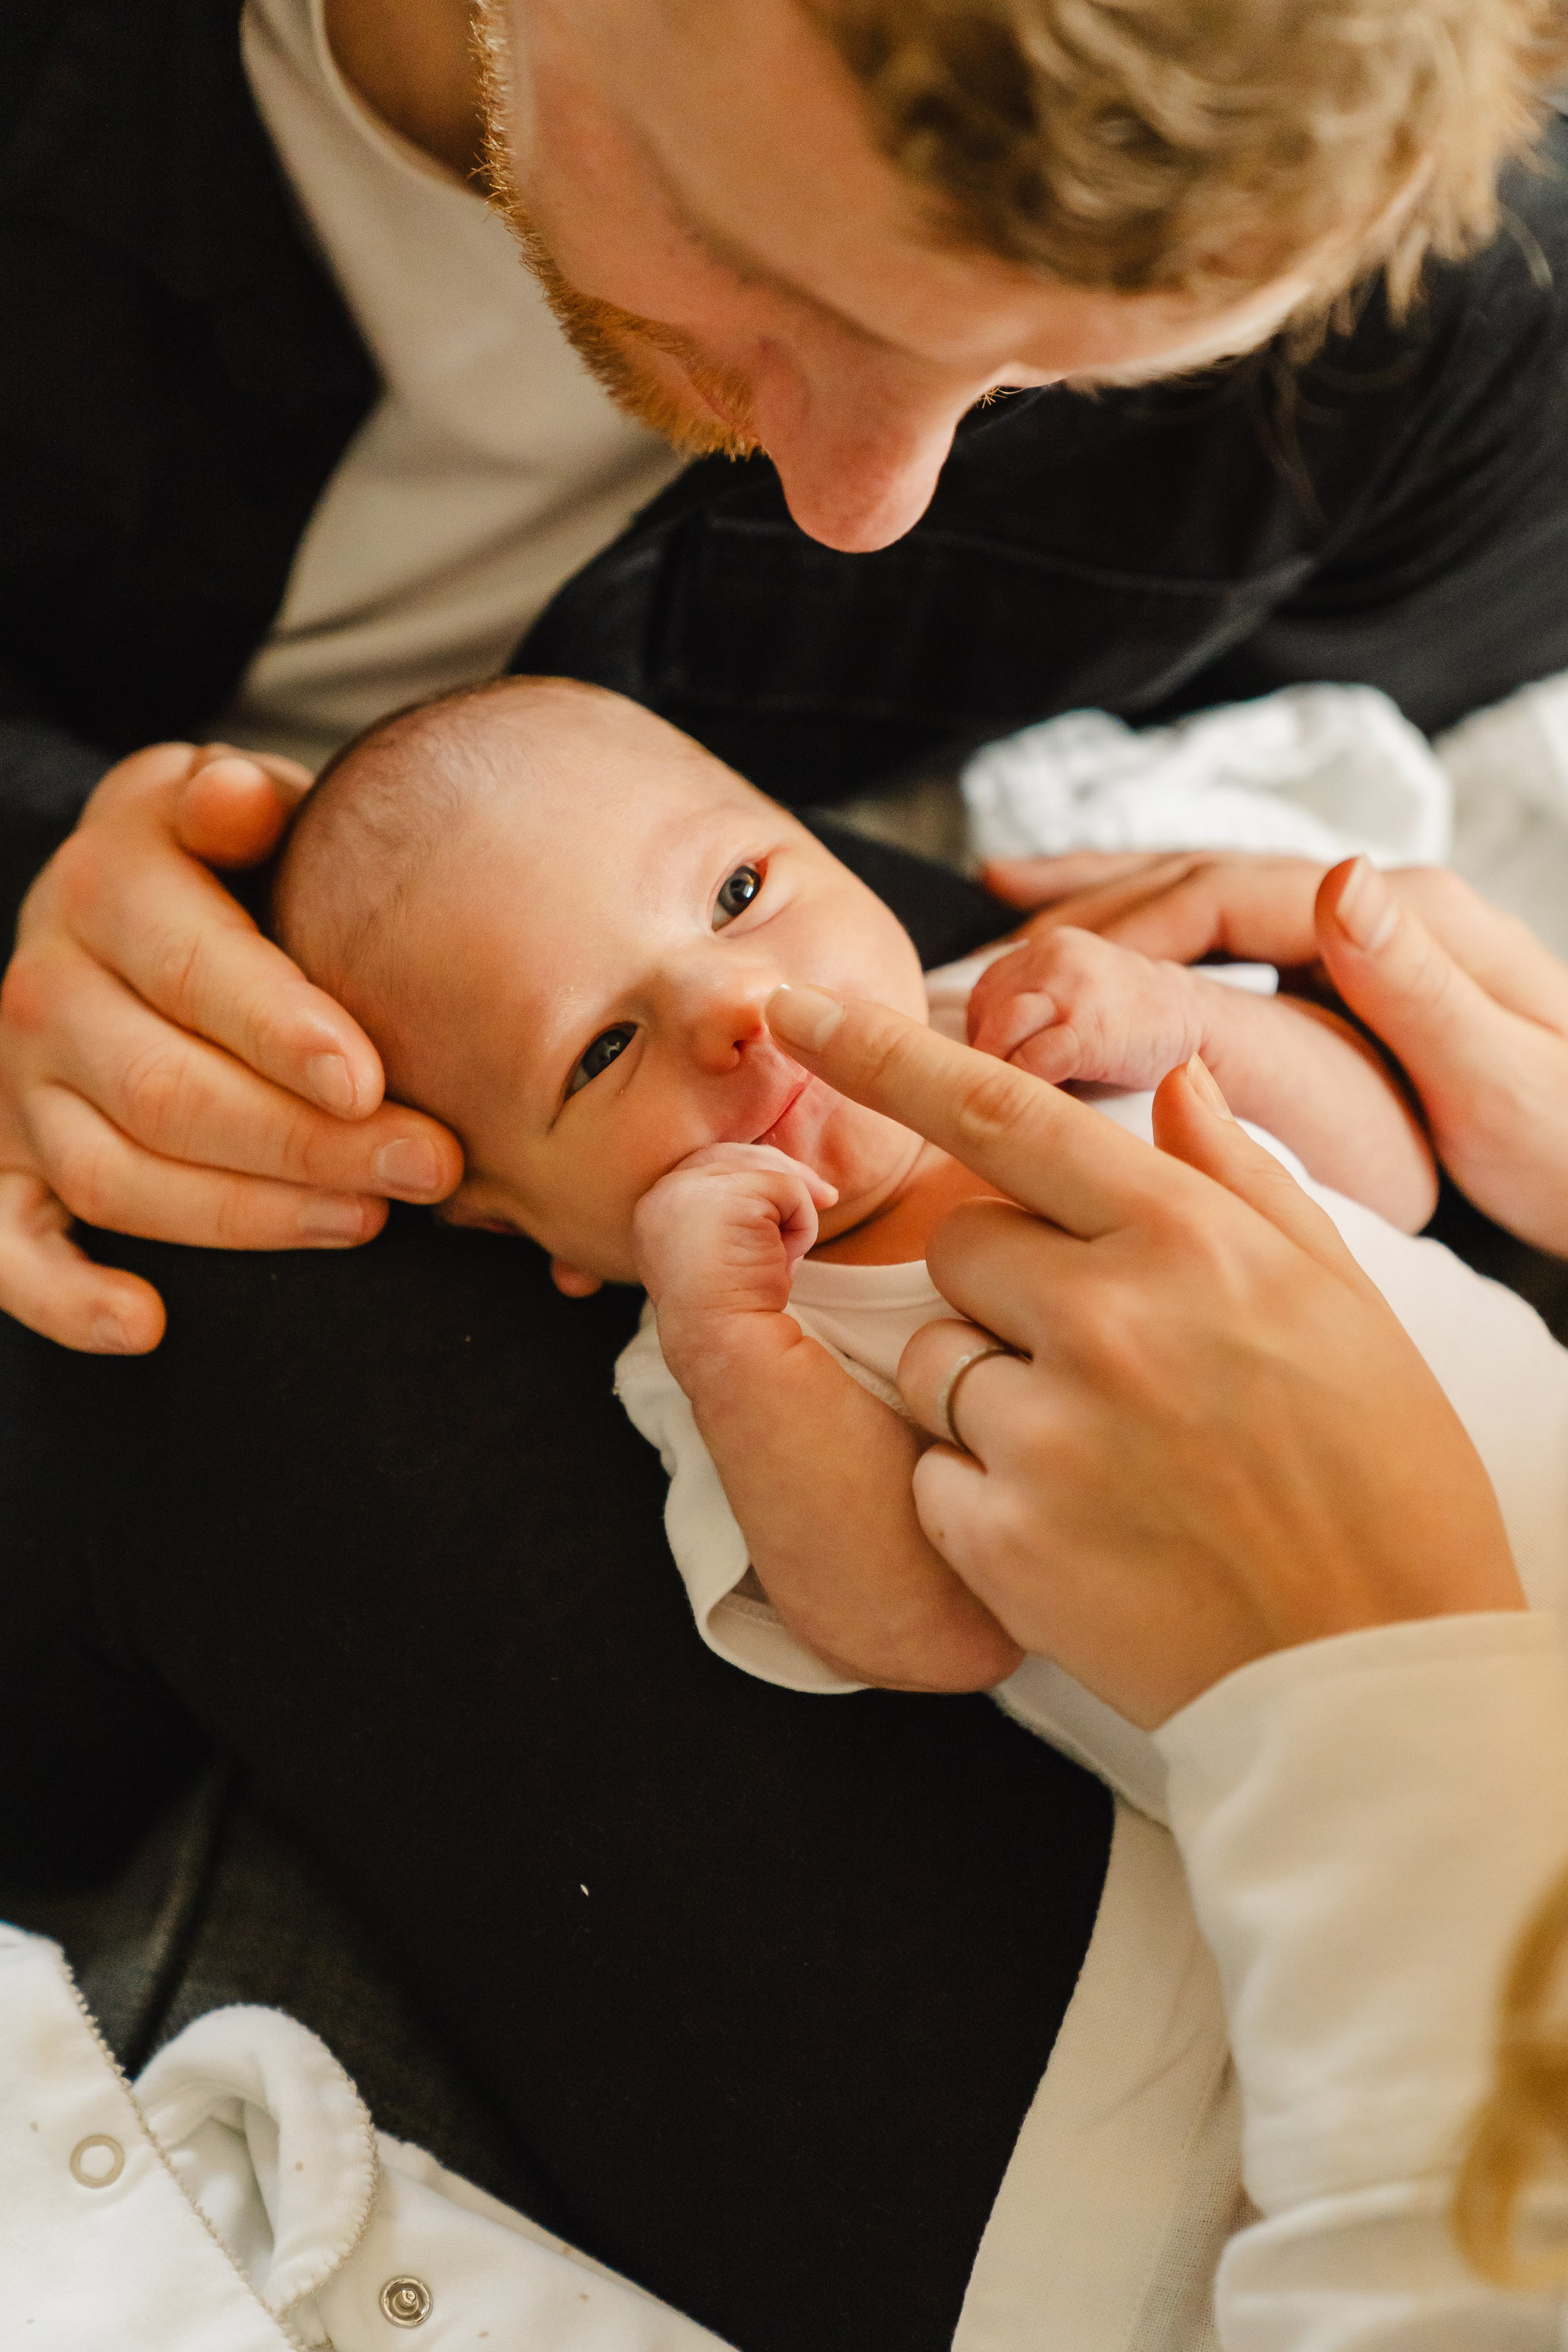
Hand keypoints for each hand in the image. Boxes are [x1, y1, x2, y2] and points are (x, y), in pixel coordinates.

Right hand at [0, 740, 463, 1352]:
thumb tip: (236, 797)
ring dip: (244, 1216)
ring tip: (365, 1221)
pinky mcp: (5, 1163)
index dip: (282, 1033)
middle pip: (167, 1090)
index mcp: (109, 885)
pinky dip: (65, 1298)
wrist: (136, 899)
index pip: (194, 972)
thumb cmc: (237, 866)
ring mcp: (17, 1084)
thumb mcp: (246, 808)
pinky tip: (146, 1325)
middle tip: (427, 1166)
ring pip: (117, 1174)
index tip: (369, 1080)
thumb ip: (251, 807)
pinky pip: (7, 1247)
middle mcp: (45, 986)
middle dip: (306, 1142)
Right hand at [632, 1141, 836, 1378]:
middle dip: (785, 1173)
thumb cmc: (730, 1311)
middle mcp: (664, 1192)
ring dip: (791, 1210)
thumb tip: (792, 1180)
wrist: (726, 1343)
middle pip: (736, 1155)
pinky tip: (785, 1261)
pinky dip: (802, 1226)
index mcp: (654, 1209)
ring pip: (766, 1170)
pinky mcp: (732, 1194)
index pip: (707, 1166)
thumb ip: (732, 1211)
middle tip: (826, 1197)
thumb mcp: (722, 1251)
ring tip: (783, 1257)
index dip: (752, 1173)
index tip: (788, 1195)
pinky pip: (790, 1190)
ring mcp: (693, 1189)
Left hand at [764, 983, 1523, 1727]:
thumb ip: (1241, 1177)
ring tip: (1107, 1457)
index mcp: (1187, 1239)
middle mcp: (1105, 1318)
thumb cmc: (1379, 1478)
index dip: (878, 1054)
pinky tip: (1084, 1531)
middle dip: (999, 1280)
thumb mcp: (1341, 1299)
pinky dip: (984, 1496)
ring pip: (936, 1359)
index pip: (999, 1110)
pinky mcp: (1000, 1537)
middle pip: (957, 1243)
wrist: (1374, 1676)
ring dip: (991, 1392)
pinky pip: (935, 1473)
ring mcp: (1046, 1431)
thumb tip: (1175, 1081)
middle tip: (1105, 1357)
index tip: (794, 1009)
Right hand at [989, 849, 1567, 1254]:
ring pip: (1192, 899)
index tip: (1022, 992)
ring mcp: (1356, 928)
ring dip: (1089, 912)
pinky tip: (1077, 929)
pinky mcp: (1346, 968)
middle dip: (1073, 921)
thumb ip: (1418, 982)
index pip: (1218, 899)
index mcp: (1403, 915)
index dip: (1107, 934)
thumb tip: (1337, 879)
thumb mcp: (1510, 1076)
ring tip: (991, 937)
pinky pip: (1219, 934)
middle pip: (1189, 885)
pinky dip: (1139, 926)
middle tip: (974, 979)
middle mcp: (1372, 902)